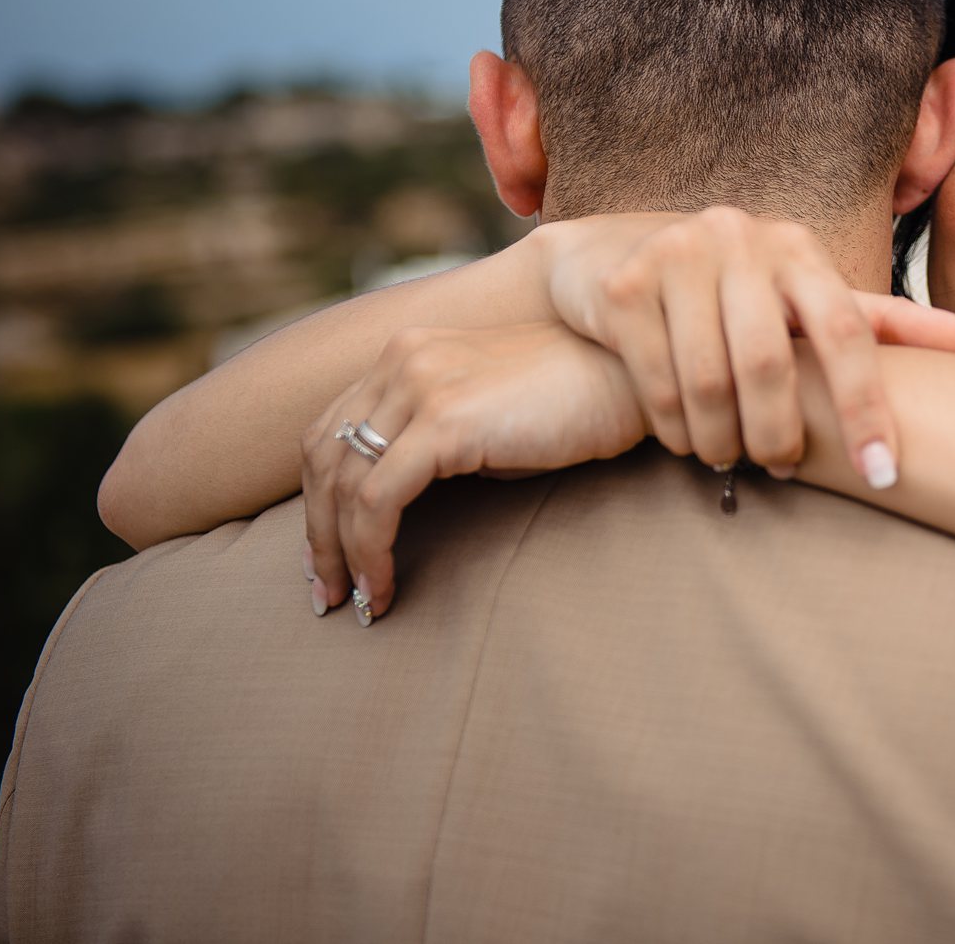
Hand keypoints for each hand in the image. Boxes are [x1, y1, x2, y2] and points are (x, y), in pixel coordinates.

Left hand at [299, 322, 646, 622]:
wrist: (636, 379)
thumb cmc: (577, 406)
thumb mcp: (488, 418)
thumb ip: (436, 445)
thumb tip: (397, 508)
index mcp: (408, 353)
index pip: (332, 430)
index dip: (319, 500)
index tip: (329, 557)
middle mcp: (403, 359)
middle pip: (323, 456)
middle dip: (318, 534)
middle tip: (328, 592)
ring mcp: (421, 384)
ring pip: (344, 483)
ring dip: (340, 553)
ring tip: (357, 601)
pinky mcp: (446, 420)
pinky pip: (380, 500)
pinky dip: (371, 550)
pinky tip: (385, 586)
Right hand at [535, 207, 954, 486]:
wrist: (611, 254)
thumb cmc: (731, 288)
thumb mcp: (805, 297)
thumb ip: (884, 323)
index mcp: (798, 248)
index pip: (849, 330)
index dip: (868, 408)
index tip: (883, 474)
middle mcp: (741, 239)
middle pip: (772, 364)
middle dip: (780, 434)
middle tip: (780, 468)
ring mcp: (677, 256)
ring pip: (711, 381)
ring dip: (724, 440)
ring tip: (729, 458)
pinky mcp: (625, 286)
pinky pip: (658, 382)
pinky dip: (677, 429)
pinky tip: (685, 440)